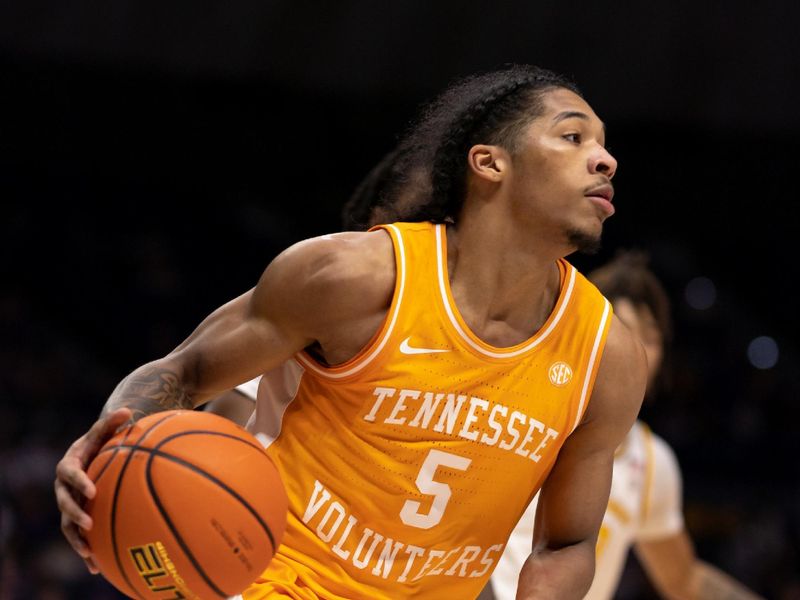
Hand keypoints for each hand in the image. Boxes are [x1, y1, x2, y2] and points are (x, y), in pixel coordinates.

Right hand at [54, 407, 131, 573]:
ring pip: (67, 525)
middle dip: (75, 515)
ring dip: (77, 539)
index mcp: (69, 465)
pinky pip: (78, 537)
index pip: (70, 473)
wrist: (91, 455)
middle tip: (89, 524)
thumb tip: (128, 409)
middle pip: (64, 503)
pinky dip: (86, 551)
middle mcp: (63, 487)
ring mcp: (67, 504)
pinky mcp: (75, 519)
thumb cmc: (100, 442)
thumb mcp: (103, 431)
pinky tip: (97, 569)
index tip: (92, 491)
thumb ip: (112, 422)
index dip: (79, 483)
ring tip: (89, 552)